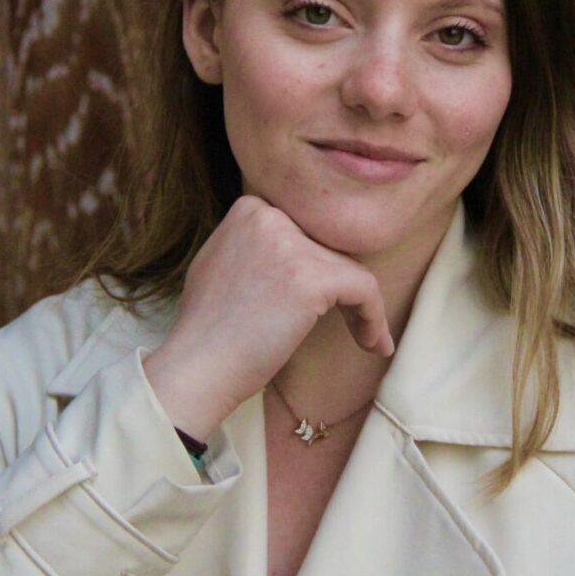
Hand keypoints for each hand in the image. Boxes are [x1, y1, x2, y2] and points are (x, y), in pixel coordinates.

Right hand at [141, 195, 393, 441]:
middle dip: (340, 285)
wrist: (199, 366)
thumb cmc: (208, 328)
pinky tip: (375, 344)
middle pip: (329, 247)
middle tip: (349, 319)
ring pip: (349, 269)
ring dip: (362, 307)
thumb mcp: (222, 261)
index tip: (324, 299)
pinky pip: (365, 289)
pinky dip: (373, 317)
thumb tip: (296, 247)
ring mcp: (290, 245)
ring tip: (367, 338)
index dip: (320, 265)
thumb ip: (255, 244)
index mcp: (249, 209)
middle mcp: (270, 217)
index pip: (307, 229)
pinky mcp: (311, 278)